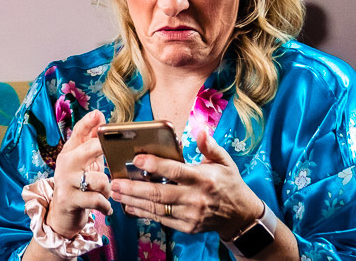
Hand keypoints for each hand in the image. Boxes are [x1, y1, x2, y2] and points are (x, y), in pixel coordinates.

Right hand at [46, 109, 112, 237]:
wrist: (61, 213)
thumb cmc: (78, 184)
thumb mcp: (85, 162)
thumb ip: (91, 141)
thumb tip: (99, 117)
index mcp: (70, 151)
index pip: (78, 132)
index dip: (88, 122)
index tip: (98, 114)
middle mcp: (66, 163)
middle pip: (88, 149)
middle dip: (102, 148)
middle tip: (112, 153)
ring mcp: (66, 181)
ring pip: (99, 180)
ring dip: (108, 189)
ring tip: (106, 193)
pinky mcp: (70, 199)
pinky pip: (97, 200)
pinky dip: (105, 206)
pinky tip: (106, 208)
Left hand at [107, 129, 264, 239]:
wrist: (241, 216)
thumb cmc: (229, 183)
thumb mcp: (224, 161)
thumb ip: (209, 145)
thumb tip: (200, 130)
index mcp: (203, 178)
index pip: (175, 171)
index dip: (155, 165)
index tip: (136, 159)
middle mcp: (196, 198)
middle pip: (160, 193)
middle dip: (134, 188)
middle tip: (115, 182)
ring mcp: (191, 215)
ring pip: (157, 208)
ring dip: (133, 201)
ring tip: (115, 193)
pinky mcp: (187, 227)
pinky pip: (161, 220)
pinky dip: (144, 213)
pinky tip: (129, 206)